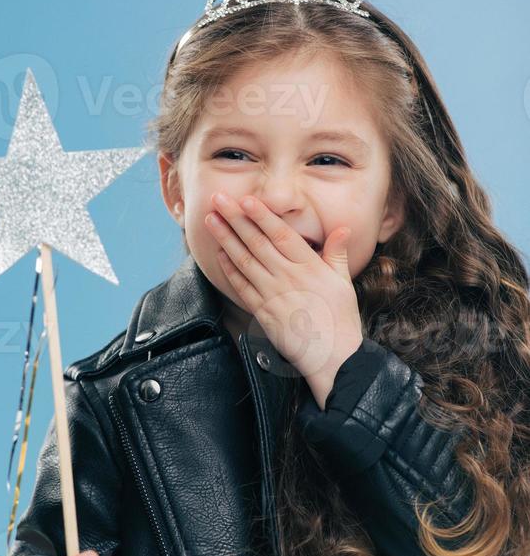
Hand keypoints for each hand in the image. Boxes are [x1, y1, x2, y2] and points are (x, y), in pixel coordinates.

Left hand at [205, 192, 363, 405]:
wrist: (332, 356)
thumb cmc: (341, 318)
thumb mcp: (344, 282)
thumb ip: (337, 253)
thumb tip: (342, 229)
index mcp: (309, 266)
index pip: (281, 234)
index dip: (261, 215)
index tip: (245, 199)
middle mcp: (288, 277)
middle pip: (256, 242)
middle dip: (235, 218)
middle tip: (217, 199)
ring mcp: (273, 295)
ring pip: (244, 260)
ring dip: (225, 238)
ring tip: (211, 220)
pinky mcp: (262, 312)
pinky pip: (241, 286)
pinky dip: (229, 269)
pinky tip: (219, 254)